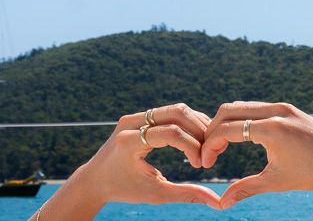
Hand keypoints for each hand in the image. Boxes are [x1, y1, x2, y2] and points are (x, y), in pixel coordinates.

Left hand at [59, 103, 221, 209]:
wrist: (95, 180)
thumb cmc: (124, 190)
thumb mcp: (155, 194)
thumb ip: (186, 194)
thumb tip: (217, 202)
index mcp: (129, 142)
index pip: (172, 133)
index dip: (193, 147)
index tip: (200, 165)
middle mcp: (130, 123)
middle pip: (177, 113)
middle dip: (199, 130)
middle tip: (210, 150)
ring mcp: (134, 117)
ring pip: (176, 109)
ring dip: (196, 124)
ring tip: (206, 145)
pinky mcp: (139, 117)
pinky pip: (169, 112)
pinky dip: (187, 123)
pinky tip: (197, 139)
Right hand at [199, 101, 312, 207]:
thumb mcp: (277, 181)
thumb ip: (246, 188)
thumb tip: (221, 204)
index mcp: (271, 128)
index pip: (226, 129)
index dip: (209, 146)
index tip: (206, 164)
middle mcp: (277, 112)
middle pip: (229, 111)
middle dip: (212, 130)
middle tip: (208, 153)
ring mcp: (285, 108)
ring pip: (243, 107)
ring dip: (227, 123)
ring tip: (221, 147)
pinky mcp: (292, 110)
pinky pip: (259, 108)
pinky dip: (244, 119)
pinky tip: (241, 139)